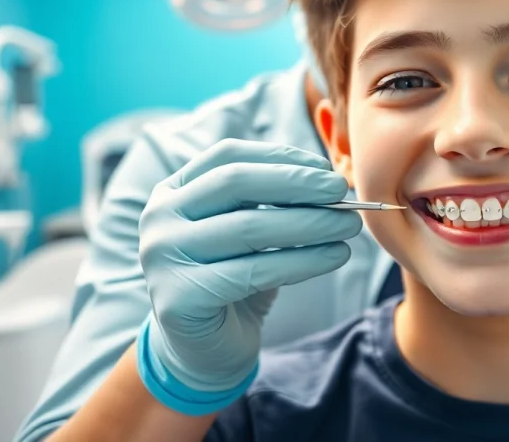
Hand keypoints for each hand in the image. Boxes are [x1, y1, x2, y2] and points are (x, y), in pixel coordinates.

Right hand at [138, 139, 360, 395]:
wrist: (205, 351)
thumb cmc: (234, 281)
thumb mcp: (249, 232)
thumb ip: (273, 203)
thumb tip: (330, 182)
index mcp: (173, 191)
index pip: (228, 156)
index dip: (279, 157)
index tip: (324, 167)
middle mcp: (159, 217)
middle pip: (236, 183)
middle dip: (297, 184)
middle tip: (341, 192)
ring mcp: (162, 256)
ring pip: (250, 228)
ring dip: (310, 223)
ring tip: (349, 226)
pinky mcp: (179, 297)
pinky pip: (255, 271)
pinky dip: (304, 261)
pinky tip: (336, 256)